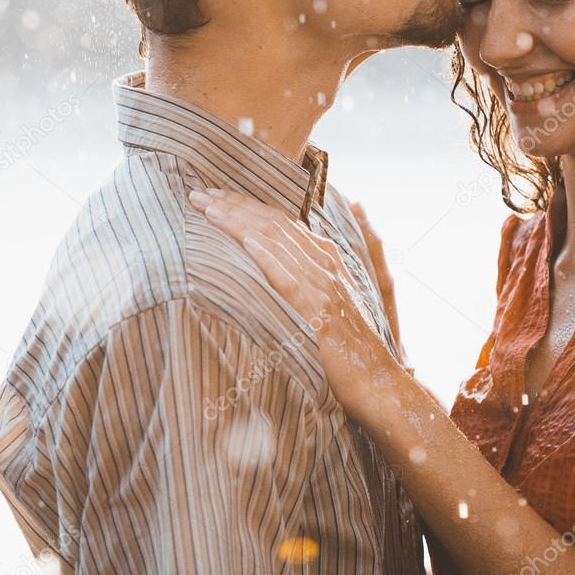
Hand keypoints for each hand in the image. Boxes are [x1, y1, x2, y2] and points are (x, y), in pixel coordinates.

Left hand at [189, 188, 404, 418]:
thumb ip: (310, 279)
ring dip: (239, 222)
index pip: (281, 222)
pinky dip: (269, 257)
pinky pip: (291, 278)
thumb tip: (283, 263)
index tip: (215, 196)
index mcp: (328, 259)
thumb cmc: (350, 349)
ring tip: (208, 207)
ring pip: (277, 243)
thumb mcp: (329, 305)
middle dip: (233, 206)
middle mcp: (327, 264)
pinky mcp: (322, 312)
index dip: (246, 206)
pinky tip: (247, 241)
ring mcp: (326, 286)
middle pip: (274, 225)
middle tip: (197, 194)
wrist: (376, 381)